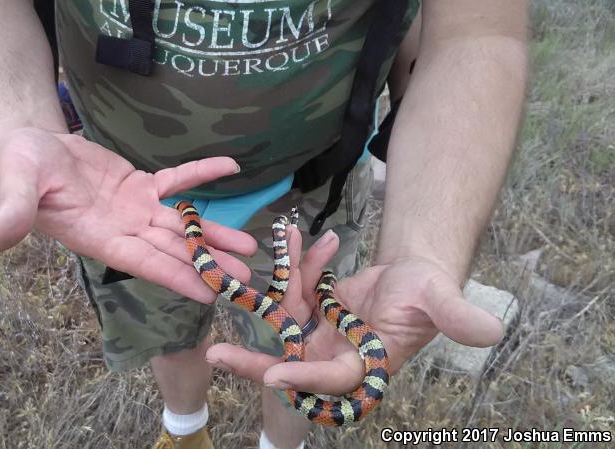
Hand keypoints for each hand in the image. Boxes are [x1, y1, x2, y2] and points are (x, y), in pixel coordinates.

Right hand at [0, 127, 257, 302]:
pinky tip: (231, 167)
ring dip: (214, 234)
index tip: (210, 294)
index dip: (176, 277)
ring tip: (249, 246)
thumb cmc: (19, 167)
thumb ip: (10, 214)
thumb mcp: (15, 187)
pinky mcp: (140, 186)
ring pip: (181, 225)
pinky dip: (201, 174)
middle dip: (208, 265)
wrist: (29, 145)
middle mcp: (122, 230)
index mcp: (98, 238)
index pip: (143, 263)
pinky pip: (176, 181)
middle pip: (172, 251)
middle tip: (247, 280)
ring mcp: (134, 209)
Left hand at [206, 228, 503, 394]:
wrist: (414, 274)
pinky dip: (292, 265)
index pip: (331, 379)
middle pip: (289, 364)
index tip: (277, 372)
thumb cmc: (430, 291)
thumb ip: (458, 316)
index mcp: (365, 365)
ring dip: (277, 283)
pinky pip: (291, 290)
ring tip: (282, 240)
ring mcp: (318, 334)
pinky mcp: (309, 310)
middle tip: (217, 354)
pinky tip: (291, 236)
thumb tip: (492, 331)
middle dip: (254, 362)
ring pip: (283, 319)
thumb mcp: (441, 300)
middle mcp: (334, 356)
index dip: (307, 377)